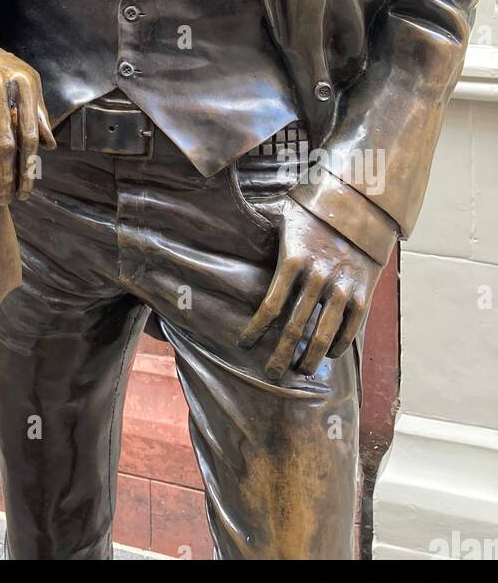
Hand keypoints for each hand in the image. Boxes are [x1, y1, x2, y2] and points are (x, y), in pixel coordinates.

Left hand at [238, 196, 383, 379]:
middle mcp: (317, 277)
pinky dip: (337, 347)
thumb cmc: (313, 211)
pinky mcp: (363, 294)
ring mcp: (342, 288)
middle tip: (271, 374)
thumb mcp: (281, 211)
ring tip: (300, 371)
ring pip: (322, 336)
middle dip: (280, 355)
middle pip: (294, 328)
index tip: (244, 344)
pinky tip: (327, 355)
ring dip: (309, 360)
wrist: (362, 208)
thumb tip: (220, 211)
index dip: (255, 330)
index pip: (270, 306)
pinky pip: (349, 330)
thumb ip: (255, 219)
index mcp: (293, 260)